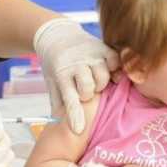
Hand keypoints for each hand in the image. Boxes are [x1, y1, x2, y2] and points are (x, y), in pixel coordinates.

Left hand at [33, 18, 119, 133]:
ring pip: (103, 75)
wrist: (57, 36)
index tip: (79, 131)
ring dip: (102, 83)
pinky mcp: (102, 47)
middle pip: (88, 87)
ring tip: (97, 83)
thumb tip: (60, 127)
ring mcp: (90, 54)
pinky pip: (114, 60)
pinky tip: (112, 73)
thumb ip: (58, 102)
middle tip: (86, 93)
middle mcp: (75, 64)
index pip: (69, 99)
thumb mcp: (51, 82)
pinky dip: (115, 68)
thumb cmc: (55, 65)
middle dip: (88, 94)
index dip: (75, 115)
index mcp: (60, 75)